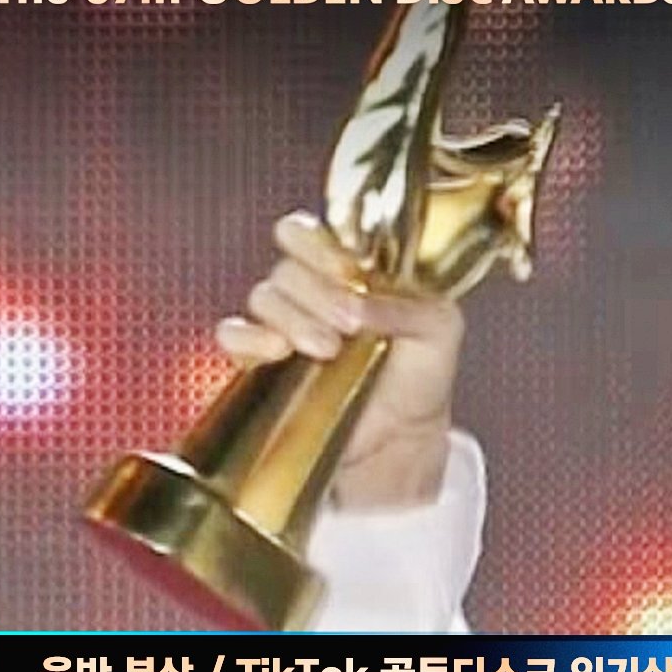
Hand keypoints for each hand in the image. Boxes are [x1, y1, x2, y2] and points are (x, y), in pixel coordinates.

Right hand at [215, 210, 465, 508]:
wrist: (404, 437)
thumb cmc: (422, 375)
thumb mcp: (438, 330)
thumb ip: (407, 305)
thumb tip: (356, 303)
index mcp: (349, 269)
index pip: (307, 234)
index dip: (318, 244)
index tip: (347, 271)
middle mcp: (311, 292)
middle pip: (287, 267)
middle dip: (316, 292)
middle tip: (348, 325)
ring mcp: (285, 325)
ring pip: (263, 298)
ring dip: (293, 319)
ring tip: (328, 349)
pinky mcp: (263, 364)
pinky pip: (233, 336)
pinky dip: (248, 338)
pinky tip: (277, 351)